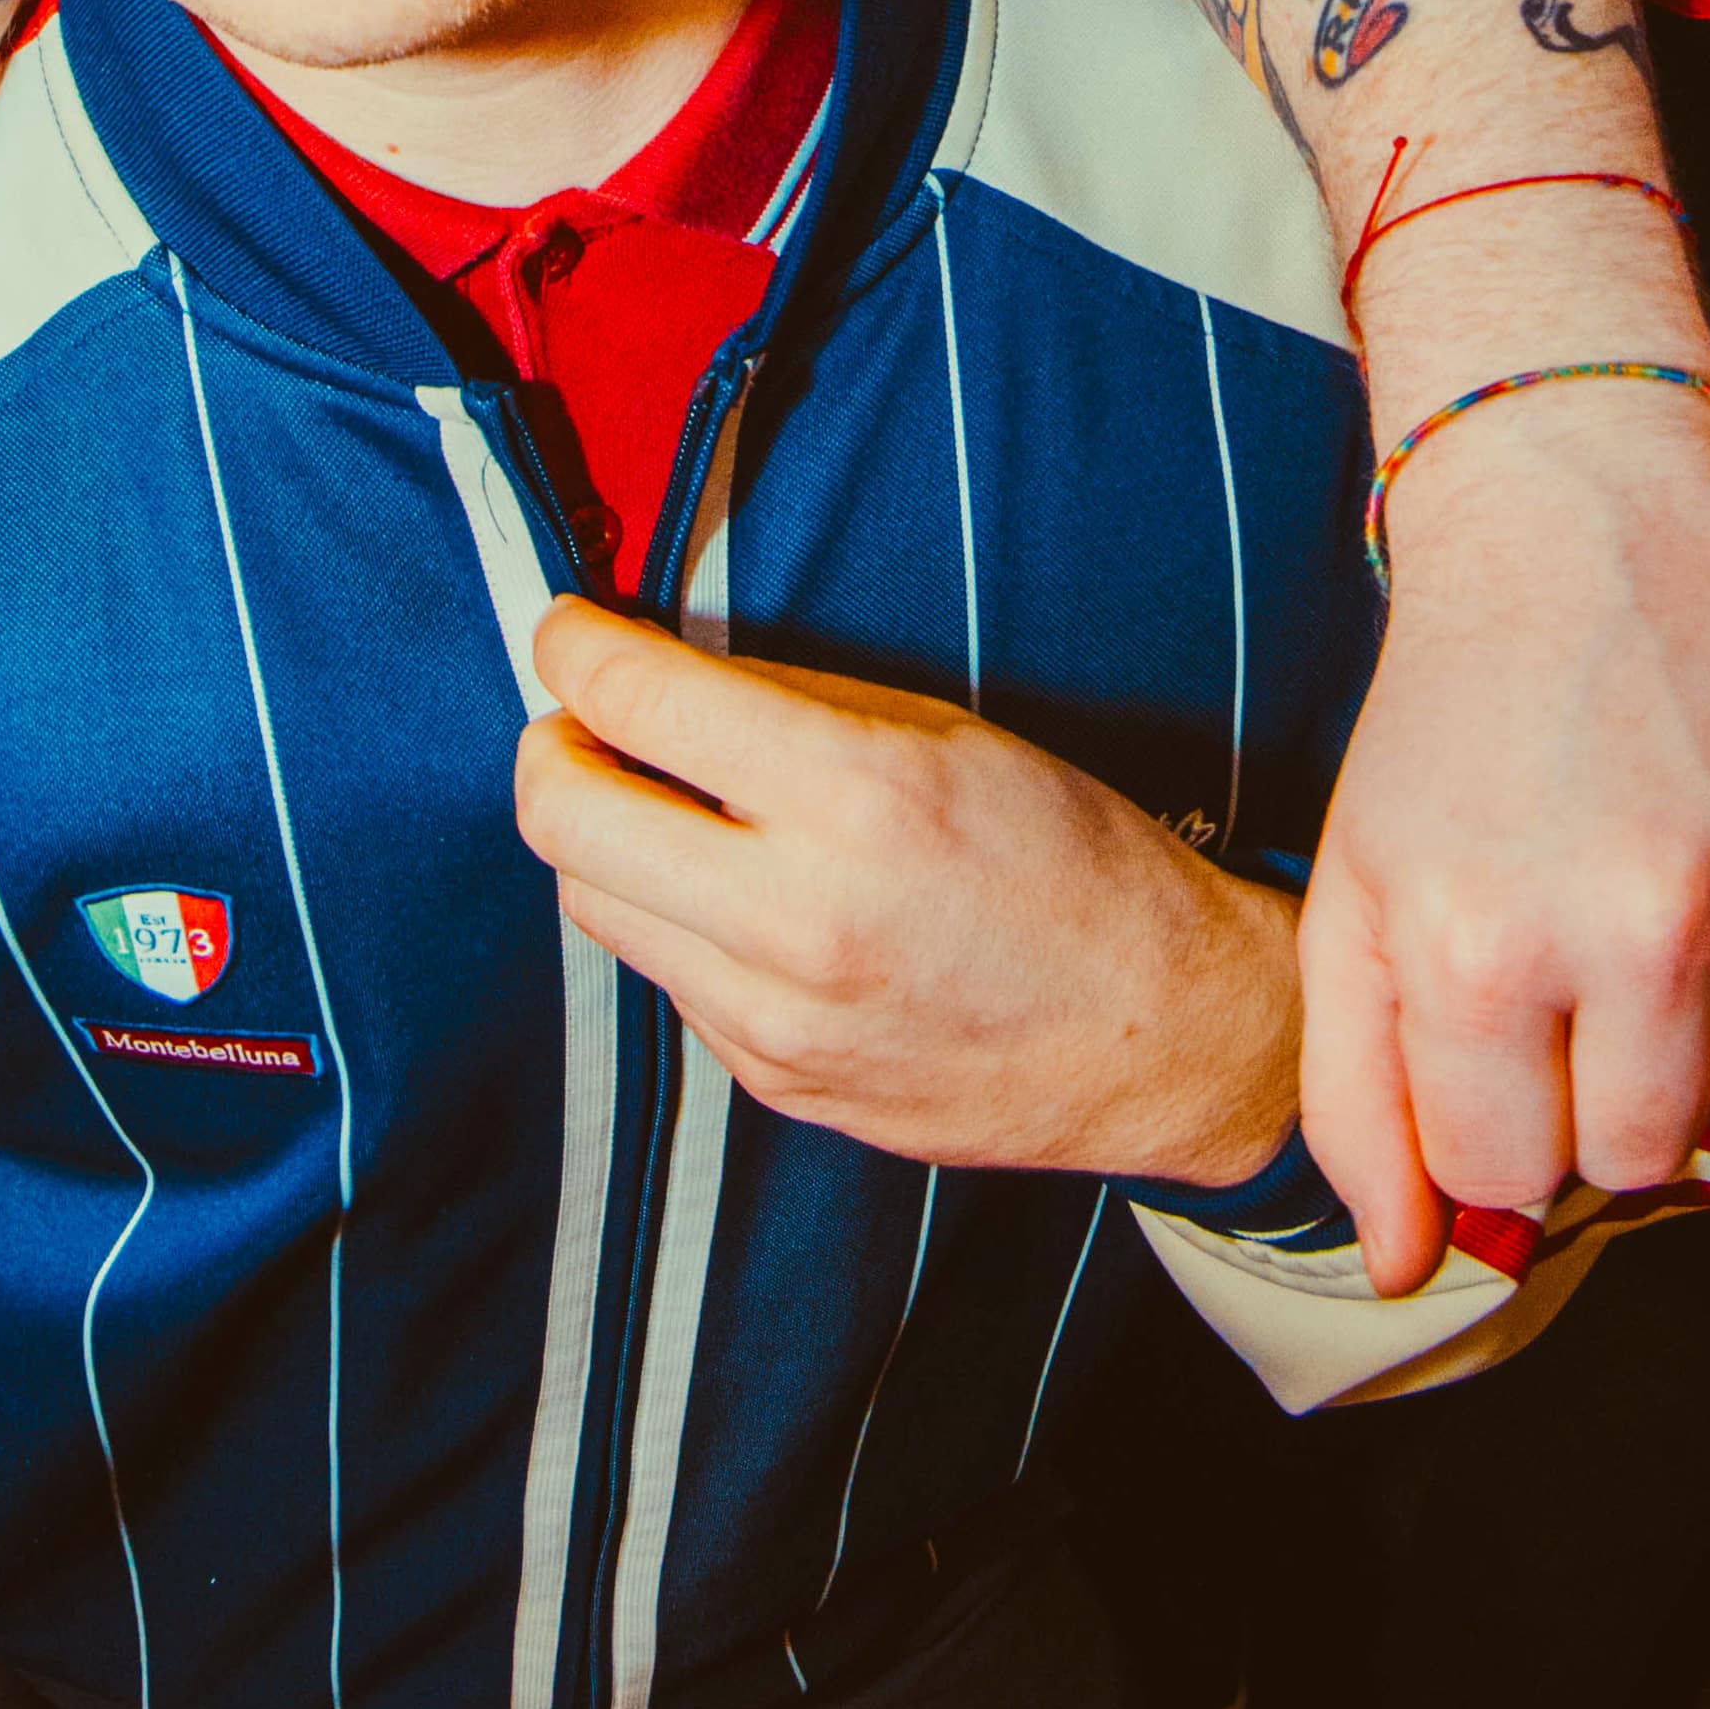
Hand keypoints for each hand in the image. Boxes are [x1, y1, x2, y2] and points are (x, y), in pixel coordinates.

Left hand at [516, 602, 1302, 1189]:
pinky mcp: (772, 1080)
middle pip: (562, 815)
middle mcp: (795, 915)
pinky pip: (668, 976)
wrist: (1157, 1036)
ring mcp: (774, 1017)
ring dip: (605, 839)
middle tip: (585, 718)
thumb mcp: (942, 729)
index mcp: (852, 793)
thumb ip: (785, 702)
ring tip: (669, 807)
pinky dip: (678, 918)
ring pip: (593, 903)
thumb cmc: (1069, 857)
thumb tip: (653, 674)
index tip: (566, 629)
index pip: (631, 698)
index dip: (570, 644)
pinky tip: (745, 897)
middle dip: (552, 743)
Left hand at [1303, 380, 1709, 1296]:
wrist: (1587, 511)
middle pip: (1648, 1160)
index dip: (1501, 1126)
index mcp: (1486, 948)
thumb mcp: (1358, 896)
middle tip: (1580, 996)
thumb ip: (1359, 1102)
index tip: (1499, 1048)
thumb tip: (1405, 1267)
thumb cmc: (1453, 713)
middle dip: (1603, 1104)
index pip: (1515, 1176)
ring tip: (1660, 951)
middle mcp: (1640, 926)